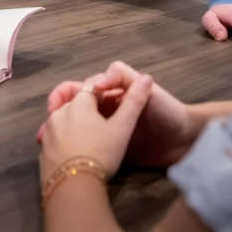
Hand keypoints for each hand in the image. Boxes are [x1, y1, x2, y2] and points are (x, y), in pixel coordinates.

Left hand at [38, 70, 153, 184]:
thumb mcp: (122, 128)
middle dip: (87, 105)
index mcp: (78, 103)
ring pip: (61, 118)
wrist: (73, 188)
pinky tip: (74, 150)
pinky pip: (53, 137)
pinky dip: (63, 138)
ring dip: (73, 121)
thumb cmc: (101, 154)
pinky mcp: (43, 151)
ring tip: (88, 135)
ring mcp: (48, 132)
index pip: (91, 86)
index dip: (105, 90)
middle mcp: (58, 113)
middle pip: (74, 101)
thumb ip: (134, 102)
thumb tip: (146, 78)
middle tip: (102, 119)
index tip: (116, 98)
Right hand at [39, 62, 197, 168]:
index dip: (70, 93)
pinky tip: (58, 152)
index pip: (85, 88)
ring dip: (60, 129)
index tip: (59, 105)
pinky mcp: (112, 149)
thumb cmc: (168, 111)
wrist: (186, 143)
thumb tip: (97, 81)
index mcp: (114, 92)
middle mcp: (108, 108)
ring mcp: (108, 129)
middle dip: (58, 111)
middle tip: (47, 125)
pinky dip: (72, 146)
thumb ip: (125, 79)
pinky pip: (89, 145)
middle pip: (76, 106)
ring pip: (78, 126)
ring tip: (45, 139)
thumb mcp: (148, 90)